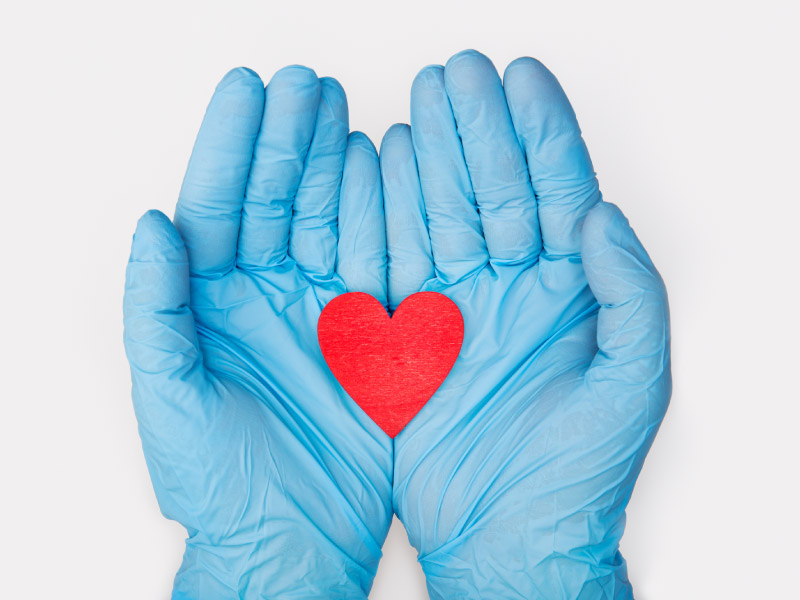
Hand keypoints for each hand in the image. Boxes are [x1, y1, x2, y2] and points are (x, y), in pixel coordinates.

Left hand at [123, 66, 391, 597]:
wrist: (291, 537)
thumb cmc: (219, 481)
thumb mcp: (170, 396)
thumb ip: (156, 309)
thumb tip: (151, 226)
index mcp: (209, 304)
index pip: (217, 205)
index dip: (230, 144)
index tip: (250, 88)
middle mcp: (263, 295)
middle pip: (274, 198)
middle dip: (288, 137)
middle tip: (305, 83)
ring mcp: (319, 307)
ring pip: (327, 217)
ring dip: (335, 162)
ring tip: (342, 109)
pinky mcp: (366, 330)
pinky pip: (375, 259)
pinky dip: (381, 213)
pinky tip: (384, 168)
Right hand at [380, 50, 669, 598]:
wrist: (508, 539)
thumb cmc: (578, 476)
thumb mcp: (631, 383)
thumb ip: (629, 292)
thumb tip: (601, 213)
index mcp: (573, 294)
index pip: (559, 192)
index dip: (541, 132)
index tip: (519, 77)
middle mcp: (515, 291)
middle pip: (494, 190)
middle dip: (477, 128)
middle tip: (457, 72)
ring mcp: (460, 309)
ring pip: (441, 214)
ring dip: (429, 157)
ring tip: (416, 102)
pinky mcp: (412, 337)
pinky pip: (396, 261)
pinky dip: (385, 213)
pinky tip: (379, 167)